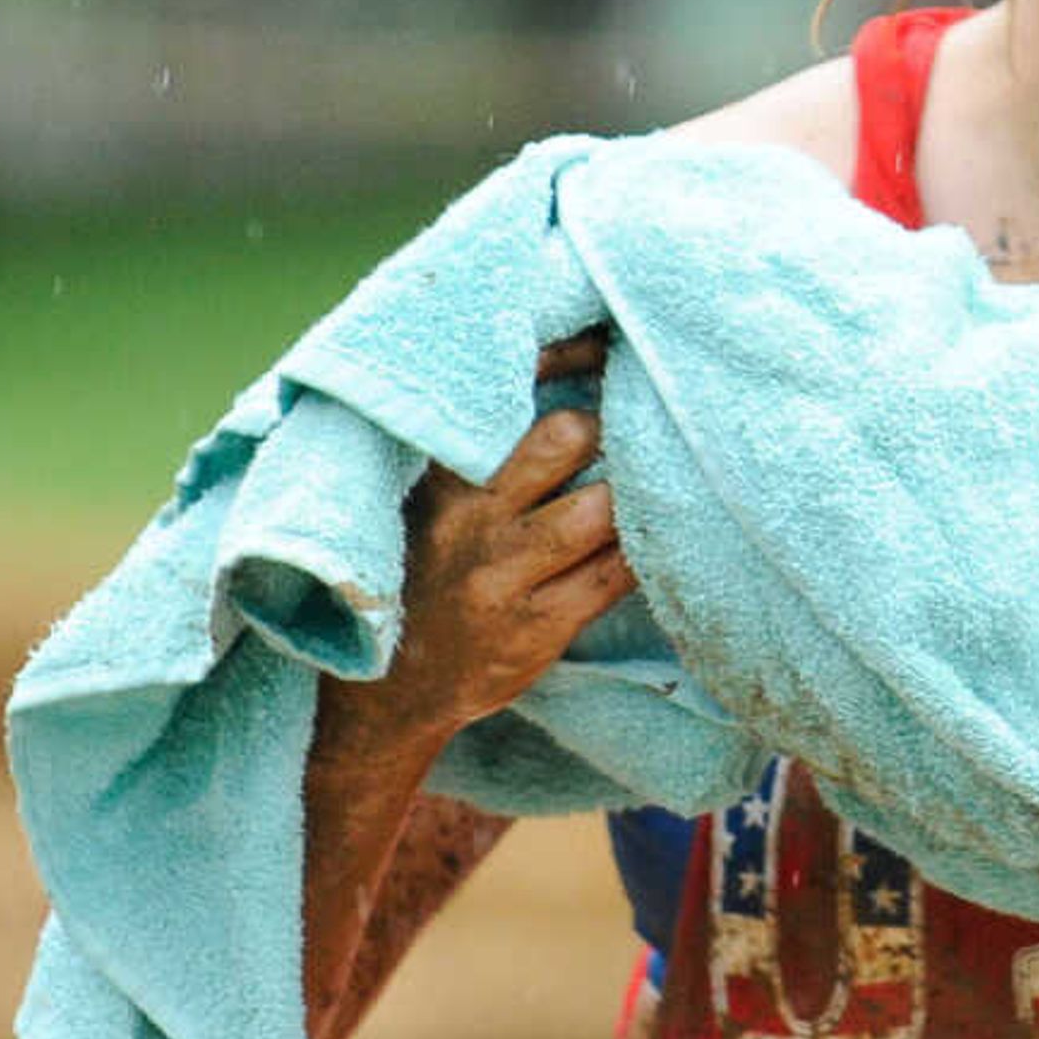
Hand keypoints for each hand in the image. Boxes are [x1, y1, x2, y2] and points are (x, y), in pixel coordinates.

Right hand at [359, 332, 634, 743]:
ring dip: (633, 494)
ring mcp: (504, 576)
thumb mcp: (424, 502)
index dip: (566, 359)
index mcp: (439, 478)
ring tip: (648, 486)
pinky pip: (615, 577)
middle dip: (607, 427)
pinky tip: (654, 541)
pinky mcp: (538, 627)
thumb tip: (558, 373)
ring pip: (600, 511)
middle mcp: (469, 521)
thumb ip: (474, 450)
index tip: (607, 345)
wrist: (384, 693)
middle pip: (563, 440)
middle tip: (629, 429)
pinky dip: (643, 552)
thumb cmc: (419, 575)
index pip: (504, 396)